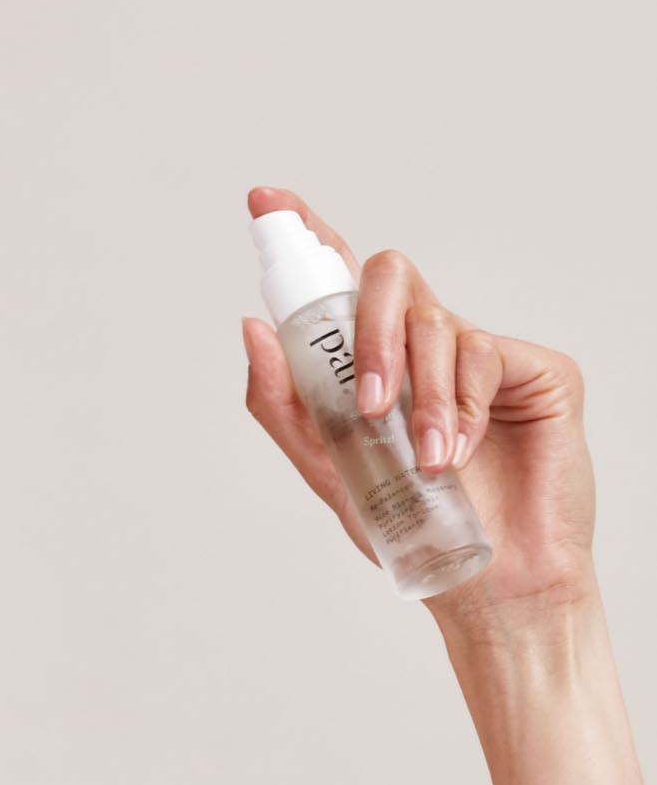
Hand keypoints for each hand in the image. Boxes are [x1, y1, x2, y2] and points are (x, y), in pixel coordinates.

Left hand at [241, 186, 598, 633]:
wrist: (487, 582)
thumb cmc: (411, 528)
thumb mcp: (330, 471)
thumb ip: (286, 404)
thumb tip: (251, 328)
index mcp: (373, 362)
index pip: (338, 283)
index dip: (307, 233)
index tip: (267, 202)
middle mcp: (424, 346)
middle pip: (387, 279)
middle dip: (369, 335)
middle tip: (370, 404)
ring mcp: (481, 353)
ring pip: (436, 322)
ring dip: (423, 397)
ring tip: (428, 460)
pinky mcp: (534, 369)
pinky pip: (486, 353)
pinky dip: (464, 407)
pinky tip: (461, 453)